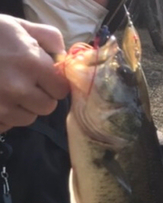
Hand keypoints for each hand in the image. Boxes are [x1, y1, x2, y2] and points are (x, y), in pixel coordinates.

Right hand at [0, 15, 69, 132]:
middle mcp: (19, 88)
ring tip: (8, 90)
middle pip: (47, 107)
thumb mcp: (18, 25)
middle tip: (26, 84)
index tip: (45, 77)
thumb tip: (64, 57)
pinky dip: (5, 116)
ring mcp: (2, 106)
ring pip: (28, 118)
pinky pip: (8, 125)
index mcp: (31, 64)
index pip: (61, 90)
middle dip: (40, 96)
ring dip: (23, 108)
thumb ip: (48, 38)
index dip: (54, 83)